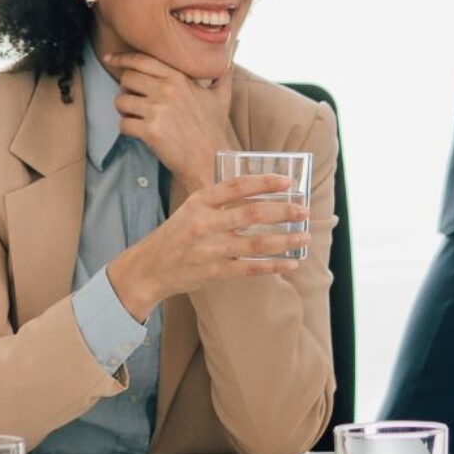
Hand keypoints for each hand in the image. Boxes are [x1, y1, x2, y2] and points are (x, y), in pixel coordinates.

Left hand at [102, 50, 234, 189]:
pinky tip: (139, 133)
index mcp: (179, 77)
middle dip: (125, 88)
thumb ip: (222, 74)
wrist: (211, 160)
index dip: (123, 58)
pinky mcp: (150, 131)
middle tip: (133, 99)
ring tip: (136, 117)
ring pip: (121, 100)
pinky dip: (127, 129)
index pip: (142, 60)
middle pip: (127, 78)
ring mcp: (157, 110)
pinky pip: (123, 124)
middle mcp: (166, 90)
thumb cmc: (214, 130)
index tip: (111, 58)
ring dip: (124, 110)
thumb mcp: (221, 96)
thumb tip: (232, 51)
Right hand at [105, 172, 309, 315]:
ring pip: (256, 244)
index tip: (287, 181)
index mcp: (199, 202)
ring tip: (304, 236)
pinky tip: (290, 262)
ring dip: (285, 240)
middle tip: (303, 210)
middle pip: (252, 214)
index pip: (237, 186)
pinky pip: (251, 268)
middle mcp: (205, 224)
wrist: (149, 268)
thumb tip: (256, 193)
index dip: (264, 182)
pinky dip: (274, 266)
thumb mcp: (190, 209)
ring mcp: (211, 249)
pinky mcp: (215, 272)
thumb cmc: (174, 236)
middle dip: (283, 211)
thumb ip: (217, 201)